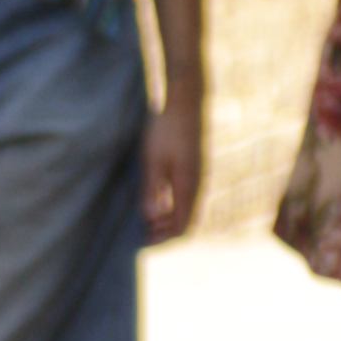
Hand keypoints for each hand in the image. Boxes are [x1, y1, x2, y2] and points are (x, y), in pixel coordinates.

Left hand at [142, 90, 201, 242]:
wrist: (185, 101)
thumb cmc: (166, 129)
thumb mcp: (152, 160)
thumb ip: (151, 189)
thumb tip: (150, 218)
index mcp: (188, 186)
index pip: (180, 227)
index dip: (161, 238)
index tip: (142, 239)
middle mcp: (197, 185)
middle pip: (185, 222)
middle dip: (164, 233)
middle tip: (142, 235)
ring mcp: (197, 176)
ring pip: (186, 210)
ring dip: (167, 220)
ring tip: (147, 222)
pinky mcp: (194, 168)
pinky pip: (186, 197)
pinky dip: (172, 206)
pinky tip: (156, 203)